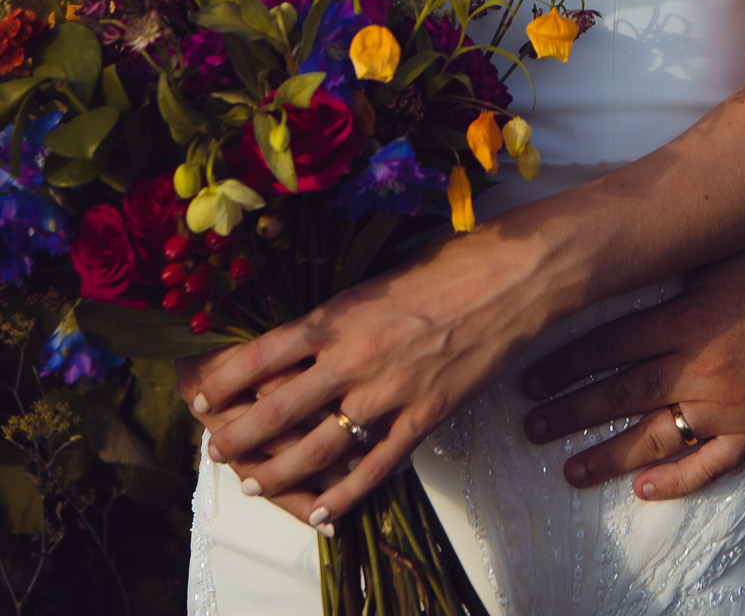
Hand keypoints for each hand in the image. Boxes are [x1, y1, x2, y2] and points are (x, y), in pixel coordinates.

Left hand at [184, 225, 544, 528]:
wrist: (513, 276)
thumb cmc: (453, 262)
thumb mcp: (382, 273)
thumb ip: (345, 310)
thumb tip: (310, 336)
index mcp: (339, 314)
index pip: (262, 355)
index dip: (223, 381)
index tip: (201, 397)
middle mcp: (354, 357)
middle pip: (276, 411)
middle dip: (237, 436)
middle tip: (215, 450)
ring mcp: (389, 392)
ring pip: (316, 449)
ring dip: (277, 472)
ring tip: (252, 483)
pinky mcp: (425, 417)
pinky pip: (375, 467)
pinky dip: (343, 497)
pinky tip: (321, 513)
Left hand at [520, 236, 744, 500]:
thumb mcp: (715, 256)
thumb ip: (667, 270)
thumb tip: (610, 262)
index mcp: (686, 318)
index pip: (609, 345)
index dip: (565, 363)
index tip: (529, 377)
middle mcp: (699, 365)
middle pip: (620, 392)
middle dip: (570, 410)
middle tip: (530, 426)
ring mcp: (726, 405)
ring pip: (654, 436)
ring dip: (606, 455)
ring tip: (567, 469)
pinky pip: (709, 465)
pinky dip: (675, 481)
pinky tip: (642, 491)